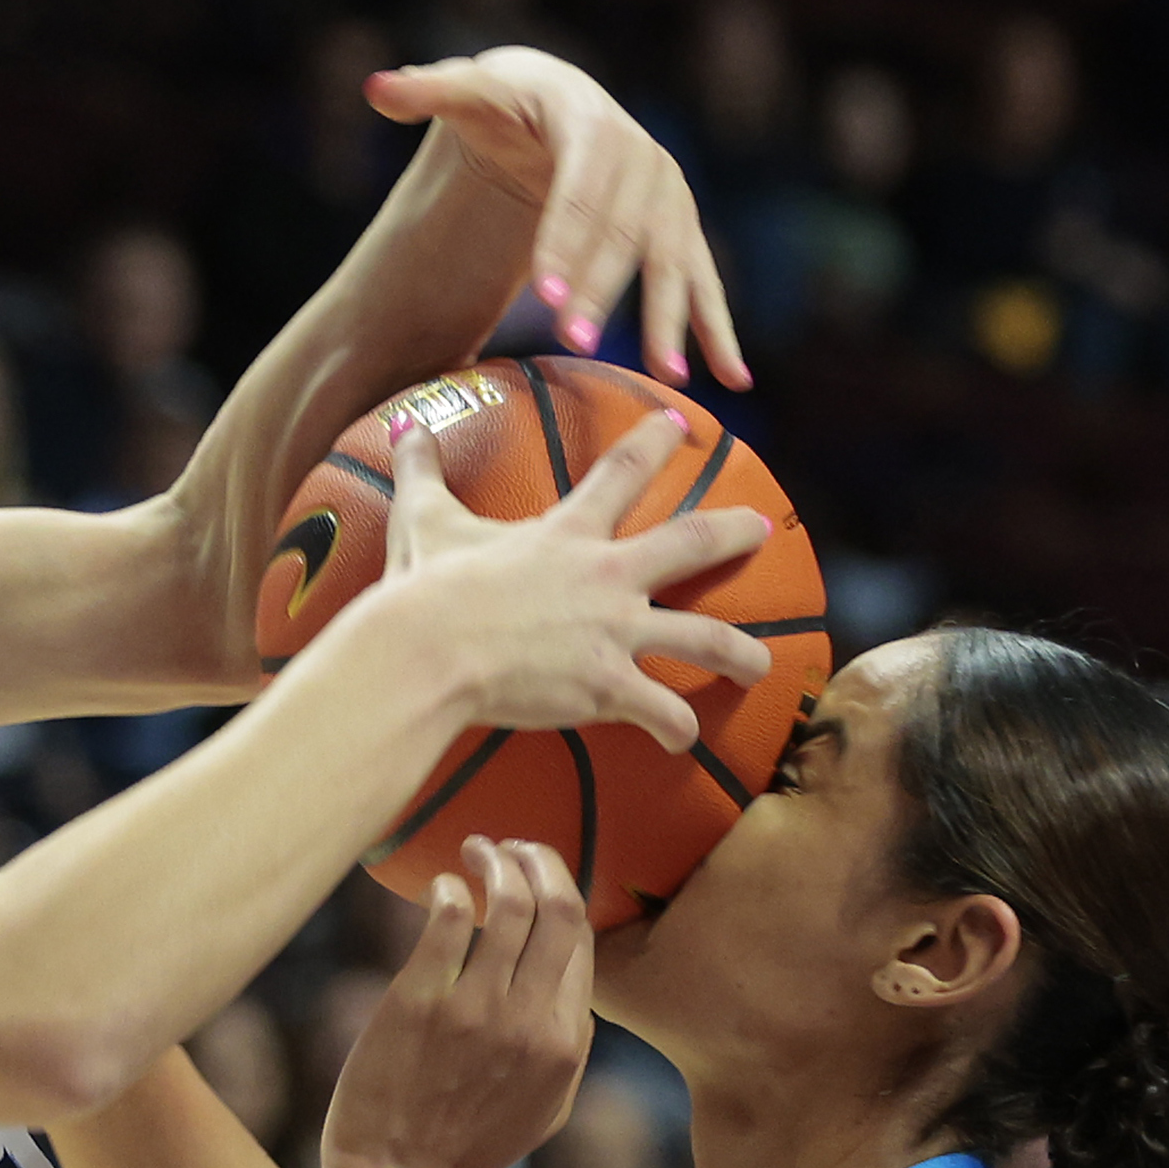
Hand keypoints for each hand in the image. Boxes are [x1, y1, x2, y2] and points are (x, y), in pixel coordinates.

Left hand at [323, 838, 593, 1167]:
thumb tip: (571, 983)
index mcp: (566, 1044)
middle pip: (559, 908)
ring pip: (508, 902)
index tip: (540, 876)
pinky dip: (449, 888)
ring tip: (475, 850)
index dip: (564, 895)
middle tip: (513, 846)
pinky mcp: (419, 1002)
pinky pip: (446, 918)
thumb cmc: (465, 1146)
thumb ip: (565, 1044)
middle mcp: (531, 1021)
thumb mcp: (544, 1106)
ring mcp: (476, 1010)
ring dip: (495, 862)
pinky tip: (439, 886)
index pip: (582, 942)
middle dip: (540, 861)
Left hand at [370, 49, 748, 389]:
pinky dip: (716, 328)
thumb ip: (424, 90)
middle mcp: (641, 154)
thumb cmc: (504, 100)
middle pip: (623, 232)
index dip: (564, 240)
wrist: (556, 100)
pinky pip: (702, 280)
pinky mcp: (680, 225)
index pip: (576, 188)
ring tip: (662, 374)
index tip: (544, 293)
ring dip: (667, 318)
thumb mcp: (466, 89)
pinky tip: (733, 378)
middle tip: (573, 342)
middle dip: (601, 290)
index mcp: (589, 122)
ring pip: (669, 261)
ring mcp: (667, 192)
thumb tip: (375, 86)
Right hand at [377, 400, 772, 752]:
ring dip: (739, 654)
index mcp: (568, 533)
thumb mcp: (424, 519)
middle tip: (763, 529)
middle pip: (691, 544)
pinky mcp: (609, 687)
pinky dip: (676, 728)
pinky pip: (661, 712)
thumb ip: (421, 471)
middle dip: (734, 534)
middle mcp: (607, 577)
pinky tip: (682, 741)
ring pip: (704, 639)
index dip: (654, 443)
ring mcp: (616, 633)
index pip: (622, 472)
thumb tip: (405, 427)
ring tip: (761, 666)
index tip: (680, 426)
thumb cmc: (426, 586)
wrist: (430, 651)